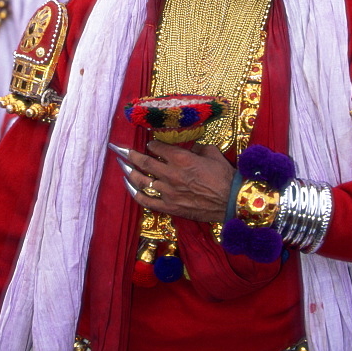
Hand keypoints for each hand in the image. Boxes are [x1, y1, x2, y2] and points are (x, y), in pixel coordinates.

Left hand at [118, 140, 234, 222]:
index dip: (151, 144)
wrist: (232, 201)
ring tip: (121, 164)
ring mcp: (168, 192)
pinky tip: (129, 186)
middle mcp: (170, 173)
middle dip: (129, 153)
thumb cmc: (224, 175)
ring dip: (129, 171)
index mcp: (181, 158)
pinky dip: (135, 193)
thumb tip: (189, 147)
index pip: (157, 147)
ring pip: (141, 180)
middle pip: (143, 161)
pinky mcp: (169, 207)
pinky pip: (146, 201)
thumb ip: (196, 148)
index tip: (149, 143)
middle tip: (118, 149)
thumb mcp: (211, 153)